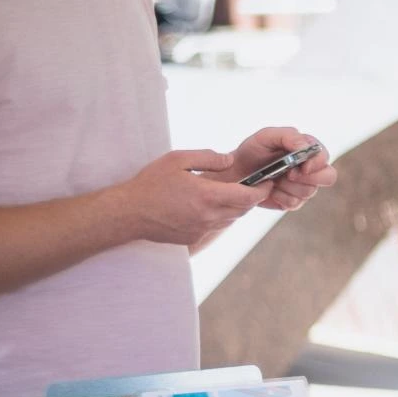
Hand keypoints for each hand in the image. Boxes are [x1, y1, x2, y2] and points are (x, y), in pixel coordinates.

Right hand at [117, 149, 268, 245]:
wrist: (129, 213)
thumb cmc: (151, 183)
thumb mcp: (177, 160)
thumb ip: (208, 158)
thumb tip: (230, 161)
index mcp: (207, 195)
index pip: (248, 196)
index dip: (263, 190)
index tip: (268, 181)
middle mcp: (209, 216)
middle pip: (243, 209)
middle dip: (253, 197)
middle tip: (255, 185)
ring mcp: (202, 229)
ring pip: (232, 219)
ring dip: (237, 207)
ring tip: (233, 192)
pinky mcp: (195, 238)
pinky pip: (217, 227)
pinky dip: (222, 216)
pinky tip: (213, 205)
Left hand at [227, 127, 336, 210]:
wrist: (235, 172)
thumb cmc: (252, 151)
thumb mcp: (266, 136)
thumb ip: (289, 137)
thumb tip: (305, 148)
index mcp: (307, 149)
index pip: (324, 156)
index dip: (317, 163)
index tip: (302, 166)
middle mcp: (310, 168)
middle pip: (328, 177)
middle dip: (309, 178)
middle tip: (289, 175)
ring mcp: (303, 186)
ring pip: (309, 191)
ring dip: (289, 186)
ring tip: (273, 179)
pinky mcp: (293, 201)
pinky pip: (294, 203)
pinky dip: (280, 197)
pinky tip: (270, 190)